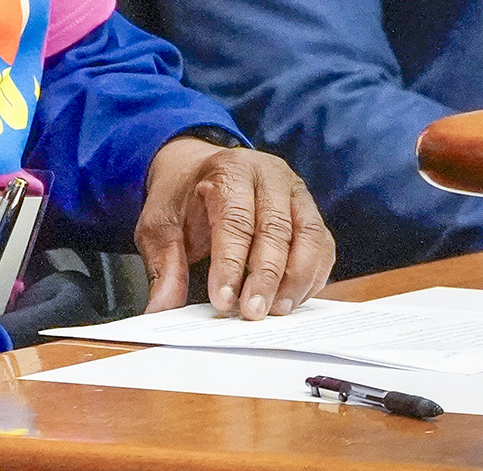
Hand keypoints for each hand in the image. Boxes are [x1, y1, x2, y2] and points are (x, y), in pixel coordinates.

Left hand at [135, 137, 333, 319]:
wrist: (201, 170)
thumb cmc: (183, 197)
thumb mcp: (160, 224)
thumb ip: (164, 265)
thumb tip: (161, 308)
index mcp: (229, 170)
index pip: (235, 220)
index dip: (231, 264)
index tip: (223, 300)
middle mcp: (269, 175)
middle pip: (276, 229)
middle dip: (266, 277)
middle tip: (252, 313)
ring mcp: (295, 192)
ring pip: (309, 236)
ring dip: (296, 279)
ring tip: (275, 311)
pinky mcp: (310, 211)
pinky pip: (323, 245)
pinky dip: (312, 276)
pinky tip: (291, 300)